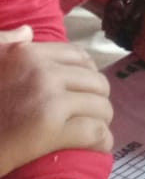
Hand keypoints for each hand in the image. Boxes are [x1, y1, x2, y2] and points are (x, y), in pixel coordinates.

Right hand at [0, 27, 112, 177]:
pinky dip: (102, 142)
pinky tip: (98, 147)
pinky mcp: (51, 130)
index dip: (88, 75)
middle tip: (92, 115)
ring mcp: (48, 99)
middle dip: (98, 99)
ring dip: (102, 121)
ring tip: (95, 131)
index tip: (85, 91)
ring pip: (100, 106)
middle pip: (96, 81)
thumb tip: (28, 31)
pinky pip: (95, 132)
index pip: (78, 56)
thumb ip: (4, 43)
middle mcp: (42, 71)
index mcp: (27, 54)